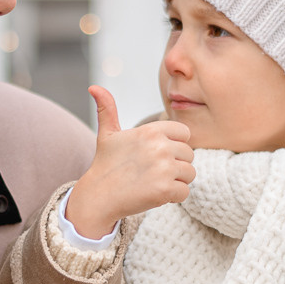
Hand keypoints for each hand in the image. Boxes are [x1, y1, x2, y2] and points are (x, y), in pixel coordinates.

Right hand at [64, 87, 193, 237]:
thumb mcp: (107, 134)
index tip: (157, 154)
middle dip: (176, 164)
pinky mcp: (165, 189)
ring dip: (176, 181)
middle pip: (189, 154)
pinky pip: (185, 192)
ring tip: (154, 182)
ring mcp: (164, 168)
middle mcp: (160, 146)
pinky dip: (173, 196)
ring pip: (190, 173)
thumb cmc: (106, 164)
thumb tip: (94, 87)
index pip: (184, 133)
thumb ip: (108, 109)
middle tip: (153, 171)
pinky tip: (155, 194)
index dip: (174, 145)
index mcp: (151, 130)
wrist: (99, 196)